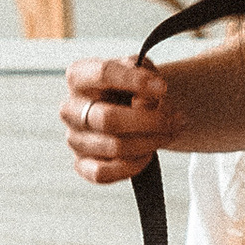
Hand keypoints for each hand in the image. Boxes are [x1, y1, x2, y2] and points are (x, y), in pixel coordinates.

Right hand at [60, 57, 174, 184]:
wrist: (131, 107)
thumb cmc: (133, 86)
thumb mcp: (140, 70)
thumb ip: (142, 77)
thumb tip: (144, 103)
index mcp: (79, 76)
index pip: (104, 74)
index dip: (136, 82)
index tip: (163, 88)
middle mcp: (70, 108)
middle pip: (108, 119)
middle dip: (150, 121)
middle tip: (175, 119)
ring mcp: (74, 138)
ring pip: (114, 147)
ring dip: (150, 143)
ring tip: (169, 134)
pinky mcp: (81, 164)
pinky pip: (103, 173)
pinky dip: (132, 166)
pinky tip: (147, 155)